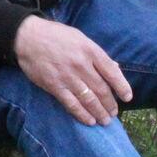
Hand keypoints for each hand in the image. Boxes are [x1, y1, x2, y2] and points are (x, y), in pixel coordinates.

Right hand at [14, 16, 131, 125]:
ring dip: (99, 112)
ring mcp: (68, 77)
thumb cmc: (55, 36)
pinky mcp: (55, 86)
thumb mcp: (80, 38)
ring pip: (89, 99)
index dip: (122, 86)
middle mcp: (81, 65)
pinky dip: (82, 114)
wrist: (28, 38)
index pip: (112, 72)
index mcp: (90, 50)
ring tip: (105, 121)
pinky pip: (72, 104)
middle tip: (114, 113)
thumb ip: (96, 54)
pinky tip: (89, 121)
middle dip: (110, 104)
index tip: (128, 98)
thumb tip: (114, 68)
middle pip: (101, 89)